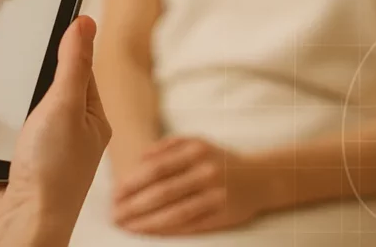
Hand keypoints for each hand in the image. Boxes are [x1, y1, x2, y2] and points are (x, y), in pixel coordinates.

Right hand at [0, 16, 111, 246]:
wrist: (20, 224)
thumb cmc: (50, 175)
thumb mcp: (64, 105)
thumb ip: (73, 64)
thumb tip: (86, 23)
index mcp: (94, 118)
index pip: (83, 68)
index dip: (69, 44)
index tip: (55, 20)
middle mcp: (75, 132)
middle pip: (58, 85)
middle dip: (42, 70)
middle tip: (27, 47)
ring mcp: (50, 147)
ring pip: (35, 106)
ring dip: (23, 96)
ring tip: (12, 78)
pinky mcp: (24, 159)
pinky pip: (17, 127)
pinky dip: (8, 118)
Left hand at [112, 136, 265, 235]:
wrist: (260, 177)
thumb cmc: (219, 158)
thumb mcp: (196, 142)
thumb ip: (167, 146)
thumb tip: (140, 158)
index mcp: (195, 150)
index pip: (157, 168)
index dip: (133, 182)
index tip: (114, 192)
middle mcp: (205, 171)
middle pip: (162, 191)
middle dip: (134, 205)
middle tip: (114, 214)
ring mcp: (215, 195)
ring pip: (175, 212)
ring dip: (147, 222)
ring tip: (127, 227)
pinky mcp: (223, 216)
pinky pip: (191, 225)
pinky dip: (169, 230)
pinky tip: (152, 232)